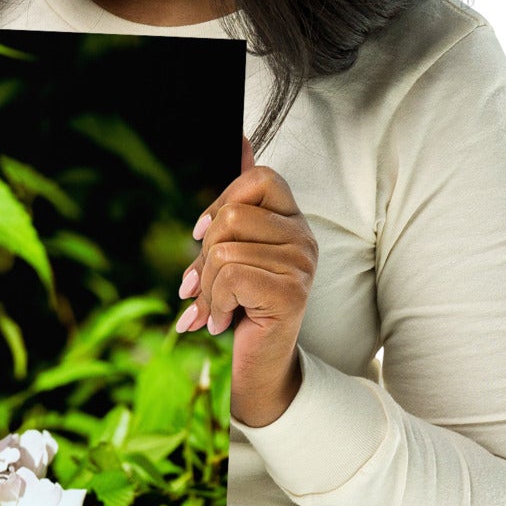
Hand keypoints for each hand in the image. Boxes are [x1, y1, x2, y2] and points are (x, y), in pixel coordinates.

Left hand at [173, 135, 317, 427]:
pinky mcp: (291, 293)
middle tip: (201, 287)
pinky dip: (215, 304)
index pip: (258, 177)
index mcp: (291, 221)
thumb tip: (240, 137)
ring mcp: (301, 265)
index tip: (202, 235)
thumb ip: (235, 201)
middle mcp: (304, 238)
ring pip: (225, 251)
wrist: (256, 368)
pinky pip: (232, 277)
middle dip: (204, 256)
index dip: (221, 201)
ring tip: (215, 310)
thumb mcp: (230, 251)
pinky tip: (223, 322)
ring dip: (207, 288)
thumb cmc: (241, 308)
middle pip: (232, 217)